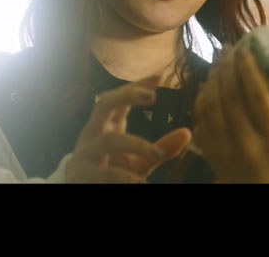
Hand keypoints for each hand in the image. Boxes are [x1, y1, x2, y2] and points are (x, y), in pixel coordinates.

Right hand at [66, 77, 192, 182]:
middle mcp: (92, 133)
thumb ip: (161, 148)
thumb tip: (187, 133)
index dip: (137, 86)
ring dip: (136, 145)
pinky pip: (103, 172)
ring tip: (157, 154)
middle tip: (152, 96)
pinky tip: (141, 182)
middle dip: (126, 95)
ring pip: (109, 140)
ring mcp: (84, 152)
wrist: (81, 191)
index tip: (159, 76)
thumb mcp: (140, 160)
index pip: (119, 98)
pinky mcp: (81, 173)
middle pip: (104, 104)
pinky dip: (124, 178)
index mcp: (106, 125)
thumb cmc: (112, 171)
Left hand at [192, 45, 268, 182]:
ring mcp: (224, 150)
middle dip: (228, 69)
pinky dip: (203, 95)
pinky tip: (210, 81)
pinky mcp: (208, 151)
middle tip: (230, 49)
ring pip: (212, 105)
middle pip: (231, 98)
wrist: (259, 187)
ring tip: (220, 60)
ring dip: (213, 78)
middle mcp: (247, 146)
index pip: (258, 98)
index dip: (249, 71)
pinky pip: (201, 116)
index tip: (244, 50)